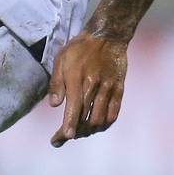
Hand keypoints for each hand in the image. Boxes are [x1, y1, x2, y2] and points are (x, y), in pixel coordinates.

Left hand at [46, 32, 128, 146]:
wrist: (107, 36)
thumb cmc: (80, 48)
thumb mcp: (61, 60)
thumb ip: (56, 83)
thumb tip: (53, 105)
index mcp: (78, 79)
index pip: (74, 109)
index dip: (68, 126)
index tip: (63, 138)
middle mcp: (95, 86)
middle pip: (86, 118)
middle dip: (75, 132)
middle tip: (64, 136)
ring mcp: (109, 89)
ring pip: (100, 119)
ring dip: (89, 131)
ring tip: (79, 132)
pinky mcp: (119, 90)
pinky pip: (114, 114)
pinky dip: (105, 125)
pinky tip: (96, 127)